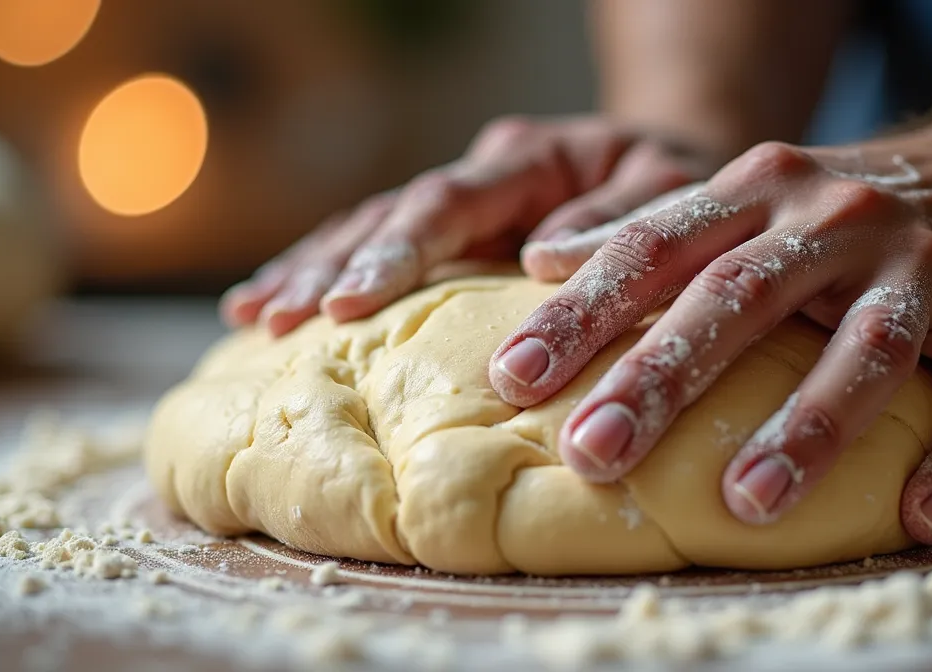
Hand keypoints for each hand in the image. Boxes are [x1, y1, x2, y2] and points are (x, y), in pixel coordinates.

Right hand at [219, 116, 718, 334]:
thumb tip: (540, 258)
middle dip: (332, 268)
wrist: (674, 172)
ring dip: (310, 270)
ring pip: (368, 226)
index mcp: (532, 159)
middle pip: (391, 215)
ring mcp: (463, 202)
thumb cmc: (680, 191)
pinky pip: (375, 245)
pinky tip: (268, 304)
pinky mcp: (453, 233)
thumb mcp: (670, 195)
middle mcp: (484, 175)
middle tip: (275, 318)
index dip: (395, 253)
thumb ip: (617, 224)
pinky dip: (323, 273)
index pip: (449, 202)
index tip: (346, 304)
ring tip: (251, 316)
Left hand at [488, 131, 931, 542]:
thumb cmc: (838, 218)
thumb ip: (650, 230)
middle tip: (593, 452)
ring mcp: (924, 269)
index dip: (581, 313)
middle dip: (662, 377)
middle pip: (740, 297)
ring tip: (747, 502)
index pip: (654, 248)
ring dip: (807, 430)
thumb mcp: (746, 200)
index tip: (513, 377)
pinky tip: (917, 517)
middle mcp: (837, 220)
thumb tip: (538, 259)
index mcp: (760, 191)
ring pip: (864, 350)